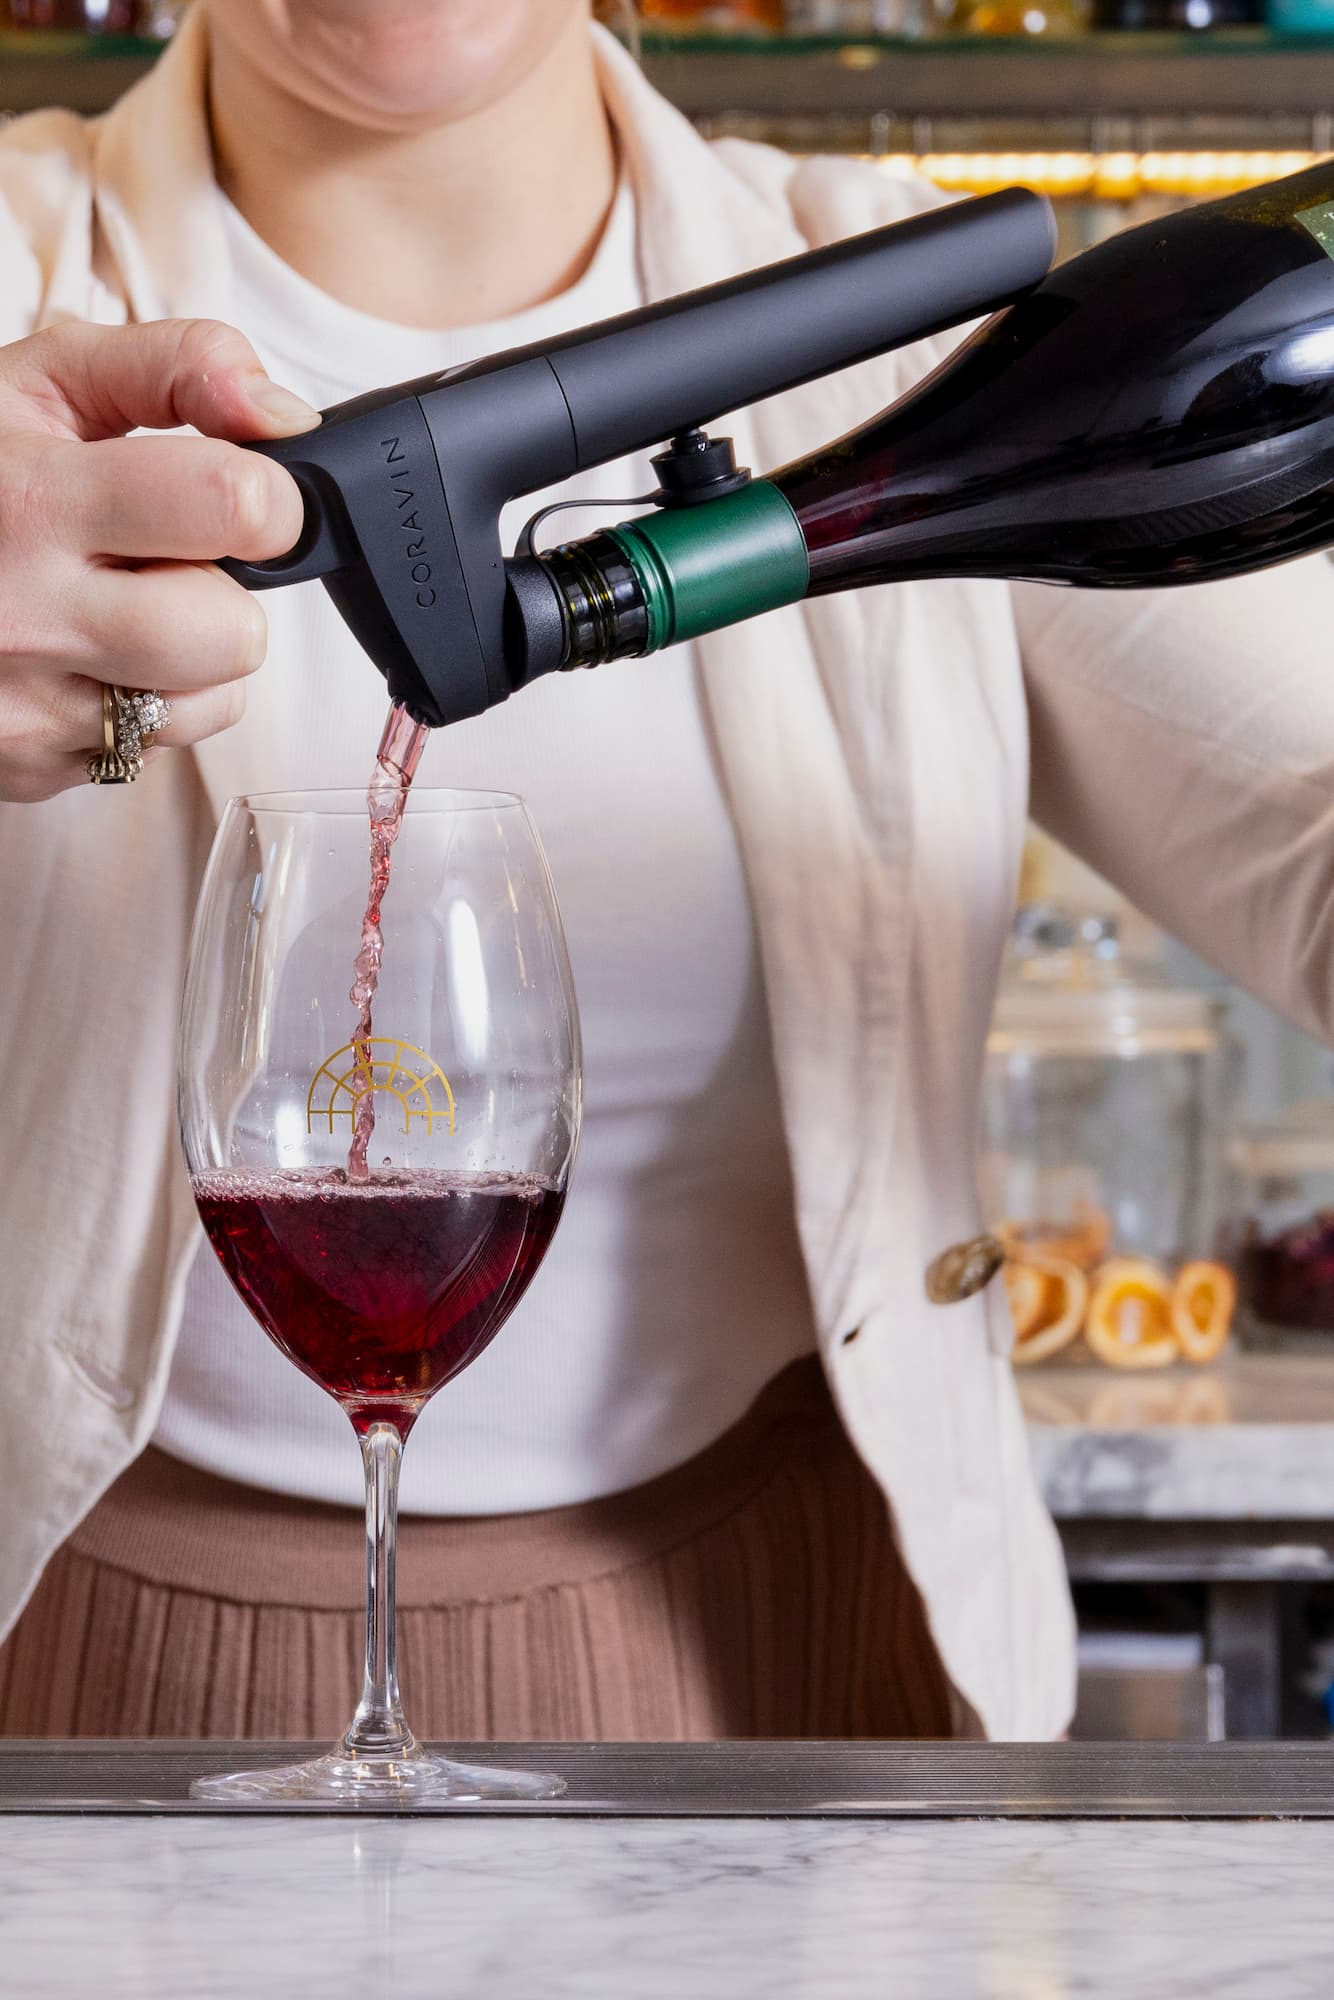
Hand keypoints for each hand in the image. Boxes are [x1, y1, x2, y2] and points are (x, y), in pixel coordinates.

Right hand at [0, 317, 318, 801]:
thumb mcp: (42, 383)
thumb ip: (176, 367)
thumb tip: (283, 414)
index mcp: (33, 500)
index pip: (234, 506)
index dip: (267, 499)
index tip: (241, 494)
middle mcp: (27, 615)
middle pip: (235, 631)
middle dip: (224, 590)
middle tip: (161, 558)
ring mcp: (28, 708)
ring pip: (213, 699)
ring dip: (193, 653)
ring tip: (118, 605)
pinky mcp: (33, 766)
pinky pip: (160, 746)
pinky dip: (146, 702)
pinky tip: (86, 655)